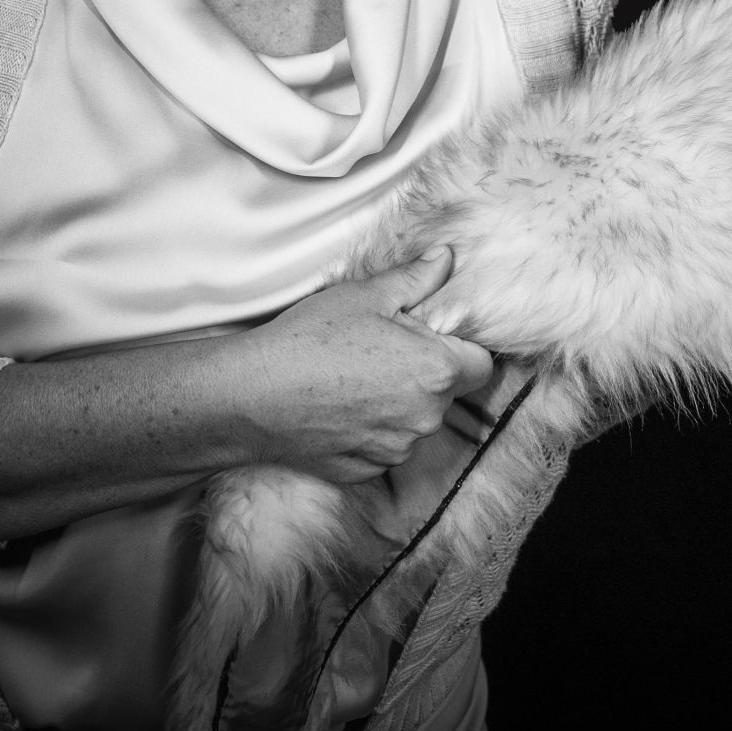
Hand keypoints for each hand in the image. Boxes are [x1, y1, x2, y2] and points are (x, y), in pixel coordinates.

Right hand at [225, 247, 497, 484]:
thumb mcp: (367, 296)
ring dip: (399, 406)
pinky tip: (338, 410)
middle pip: (447, 394)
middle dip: (426, 374)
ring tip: (353, 381)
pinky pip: (384, 447)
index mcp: (437, 370)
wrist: (250, 396)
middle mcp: (426, 417)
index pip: (481, 364)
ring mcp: (396, 448)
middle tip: (382, 353)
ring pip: (415, 422)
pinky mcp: (366, 471)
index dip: (460, 349)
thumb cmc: (311, 339)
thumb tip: (447, 259)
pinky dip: (370, 431)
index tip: (430, 339)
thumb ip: (417, 279)